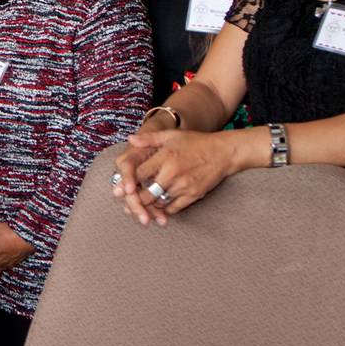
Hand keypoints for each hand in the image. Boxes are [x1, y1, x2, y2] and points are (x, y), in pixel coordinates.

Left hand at [116, 127, 242, 225]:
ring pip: (159, 203)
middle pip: (146, 194)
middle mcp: (173, 173)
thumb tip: (130, 140)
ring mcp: (184, 185)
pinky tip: (159, 207)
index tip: (120, 188)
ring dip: (149, 206)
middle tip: (128, 203)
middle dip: (135, 201)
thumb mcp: (172, 135)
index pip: (138, 174)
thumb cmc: (196, 142)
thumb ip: (149, 139)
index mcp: (165, 157)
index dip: (126, 183)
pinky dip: (165, 209)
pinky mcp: (194, 195)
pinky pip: (174, 208)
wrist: (224, 152)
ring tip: (140, 207)